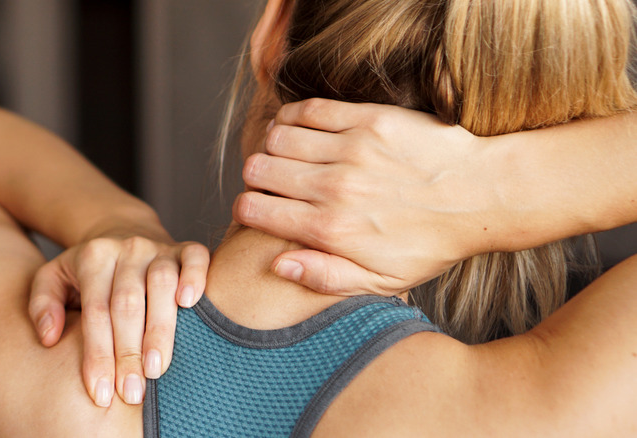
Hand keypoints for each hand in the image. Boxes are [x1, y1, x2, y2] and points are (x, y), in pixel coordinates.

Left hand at [27, 233, 208, 406]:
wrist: (122, 232)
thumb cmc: (87, 271)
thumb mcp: (53, 278)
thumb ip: (43, 304)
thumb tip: (49, 337)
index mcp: (93, 257)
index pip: (95, 312)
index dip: (98, 355)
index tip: (100, 394)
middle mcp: (127, 249)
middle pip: (127, 303)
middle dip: (128, 352)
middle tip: (131, 393)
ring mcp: (158, 247)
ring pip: (161, 284)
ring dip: (160, 329)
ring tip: (157, 369)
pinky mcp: (184, 248)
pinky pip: (196, 257)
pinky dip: (196, 278)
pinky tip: (190, 304)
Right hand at [234, 98, 495, 294]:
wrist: (482, 196)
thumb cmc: (430, 243)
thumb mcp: (382, 281)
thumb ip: (325, 277)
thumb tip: (277, 265)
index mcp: (330, 231)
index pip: (254, 210)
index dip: (247, 208)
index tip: (258, 208)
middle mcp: (334, 189)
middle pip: (258, 170)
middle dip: (255, 177)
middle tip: (271, 181)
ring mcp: (351, 151)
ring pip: (277, 137)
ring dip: (273, 146)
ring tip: (286, 155)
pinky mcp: (369, 120)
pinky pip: (308, 110)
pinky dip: (293, 117)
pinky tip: (299, 128)